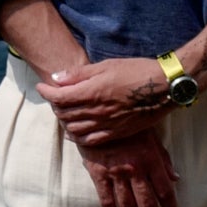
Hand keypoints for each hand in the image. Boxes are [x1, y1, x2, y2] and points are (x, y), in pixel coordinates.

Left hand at [39, 56, 170, 145]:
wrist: (164, 87)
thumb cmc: (137, 71)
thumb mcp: (107, 66)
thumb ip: (79, 74)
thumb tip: (56, 78)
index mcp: (92, 92)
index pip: (58, 97)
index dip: (46, 92)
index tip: (42, 86)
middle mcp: (96, 111)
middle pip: (64, 114)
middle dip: (55, 105)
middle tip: (54, 97)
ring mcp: (106, 124)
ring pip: (74, 129)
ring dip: (65, 121)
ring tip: (64, 112)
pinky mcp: (117, 133)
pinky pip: (91, 140)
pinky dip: (78, 137)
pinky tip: (76, 132)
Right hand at [79, 129, 180, 206]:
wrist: (98, 115)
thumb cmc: (129, 127)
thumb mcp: (151, 138)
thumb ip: (163, 159)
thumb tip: (175, 179)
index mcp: (151, 159)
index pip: (165, 191)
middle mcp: (135, 168)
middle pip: (146, 202)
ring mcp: (116, 173)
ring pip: (127, 204)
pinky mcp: (98, 174)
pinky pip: (106, 199)